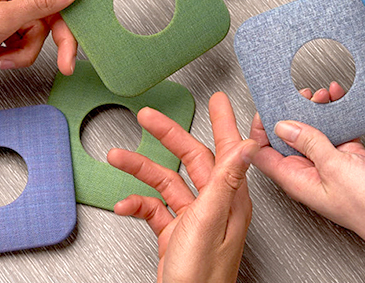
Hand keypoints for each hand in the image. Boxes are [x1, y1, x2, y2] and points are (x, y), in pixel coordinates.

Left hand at [0, 0, 80, 81]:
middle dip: (55, 34)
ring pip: (39, 24)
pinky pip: (24, 34)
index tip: (78, 18)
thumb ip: (40, 2)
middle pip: (52, 3)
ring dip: (28, 47)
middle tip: (65, 57)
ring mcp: (3, 1)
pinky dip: (16, 50)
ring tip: (6, 56)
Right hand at [107, 92, 258, 282]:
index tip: (219, 99)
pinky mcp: (175, 234)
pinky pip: (154, 209)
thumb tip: (247, 143)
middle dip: (168, 136)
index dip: (223, 121)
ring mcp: (194, 219)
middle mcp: (215, 205)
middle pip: (191, 159)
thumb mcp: (212, 219)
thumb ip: (226, 179)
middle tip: (149, 116)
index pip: (228, 149)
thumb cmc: (202, 276)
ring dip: (141, 169)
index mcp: (230, 198)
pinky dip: (137, 204)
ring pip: (167, 183)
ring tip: (117, 155)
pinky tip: (124, 205)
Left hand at [249, 83, 364, 282]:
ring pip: (313, 132)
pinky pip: (336, 133)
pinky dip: (337, 117)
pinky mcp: (348, 159)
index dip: (260, 129)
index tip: (268, 106)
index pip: (264, 153)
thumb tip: (283, 126)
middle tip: (300, 95)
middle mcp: (308, 173)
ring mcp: (328, 166)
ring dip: (315, 112)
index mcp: (295, 179)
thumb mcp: (333, 166)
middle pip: (287, 139)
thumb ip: (308, 142)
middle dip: (291, 113)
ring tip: (321, 95)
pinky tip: (339, 102)